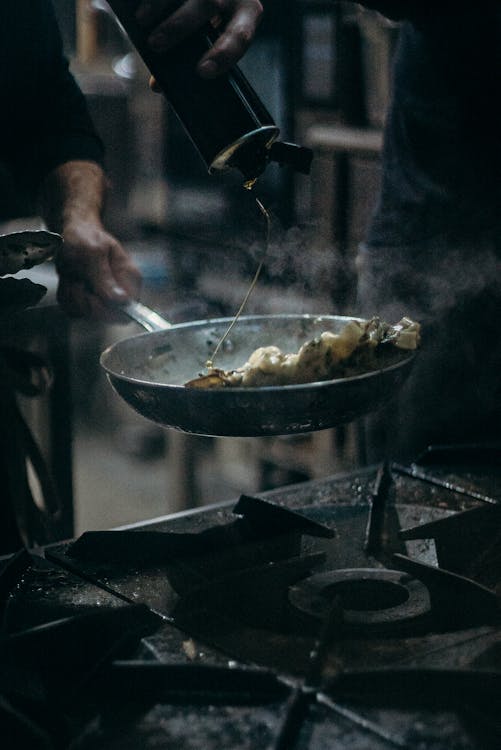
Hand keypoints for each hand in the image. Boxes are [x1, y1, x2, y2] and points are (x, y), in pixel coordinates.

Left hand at [55, 220, 141, 321]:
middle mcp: (119, 294)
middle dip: (84, 297)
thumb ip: (105, 278)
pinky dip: (66, 295)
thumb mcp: (93, 253)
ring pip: (84, 314)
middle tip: (78, 276)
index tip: (91, 289)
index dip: (106, 305)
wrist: (72, 233)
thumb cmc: (86, 237)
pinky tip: (69, 280)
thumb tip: (122, 300)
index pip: (126, 309)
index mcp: (130, 280)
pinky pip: (73, 311)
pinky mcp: (88, 303)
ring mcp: (104, 300)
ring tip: (73, 274)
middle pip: (103, 316)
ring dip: (72, 293)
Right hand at [136, 0, 262, 76]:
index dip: (222, 55)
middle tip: (155, 45)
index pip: (239, 37)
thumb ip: (191, 59)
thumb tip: (157, 84)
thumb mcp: (216, 36)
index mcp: (248, 13)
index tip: (201, 71)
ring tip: (141, 21)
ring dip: (160, 4)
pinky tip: (138, 6)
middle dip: (179, 26)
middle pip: (208, 5)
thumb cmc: (219, 18)